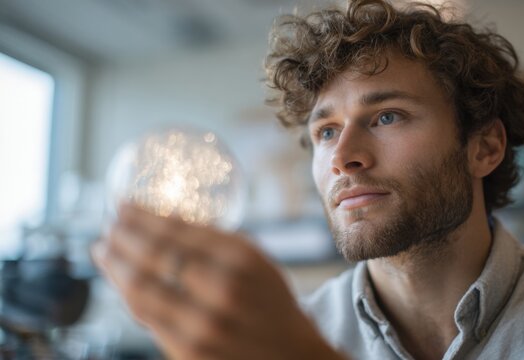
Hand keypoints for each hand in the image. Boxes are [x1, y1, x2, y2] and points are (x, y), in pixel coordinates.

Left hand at [93, 203, 342, 359]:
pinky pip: (145, 319)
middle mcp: (221, 291)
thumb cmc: (270, 302)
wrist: (289, 354)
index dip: (140, 217)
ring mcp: (202, 326)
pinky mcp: (188, 353)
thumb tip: (160, 218)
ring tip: (104, 251)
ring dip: (114, 266)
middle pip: (151, 259)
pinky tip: (122, 281)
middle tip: (107, 227)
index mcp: (240, 259)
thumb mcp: (253, 259)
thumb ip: (212, 240)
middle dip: (121, 238)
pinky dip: (128, 295)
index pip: (175, 232)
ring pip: (140, 290)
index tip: (122, 205)